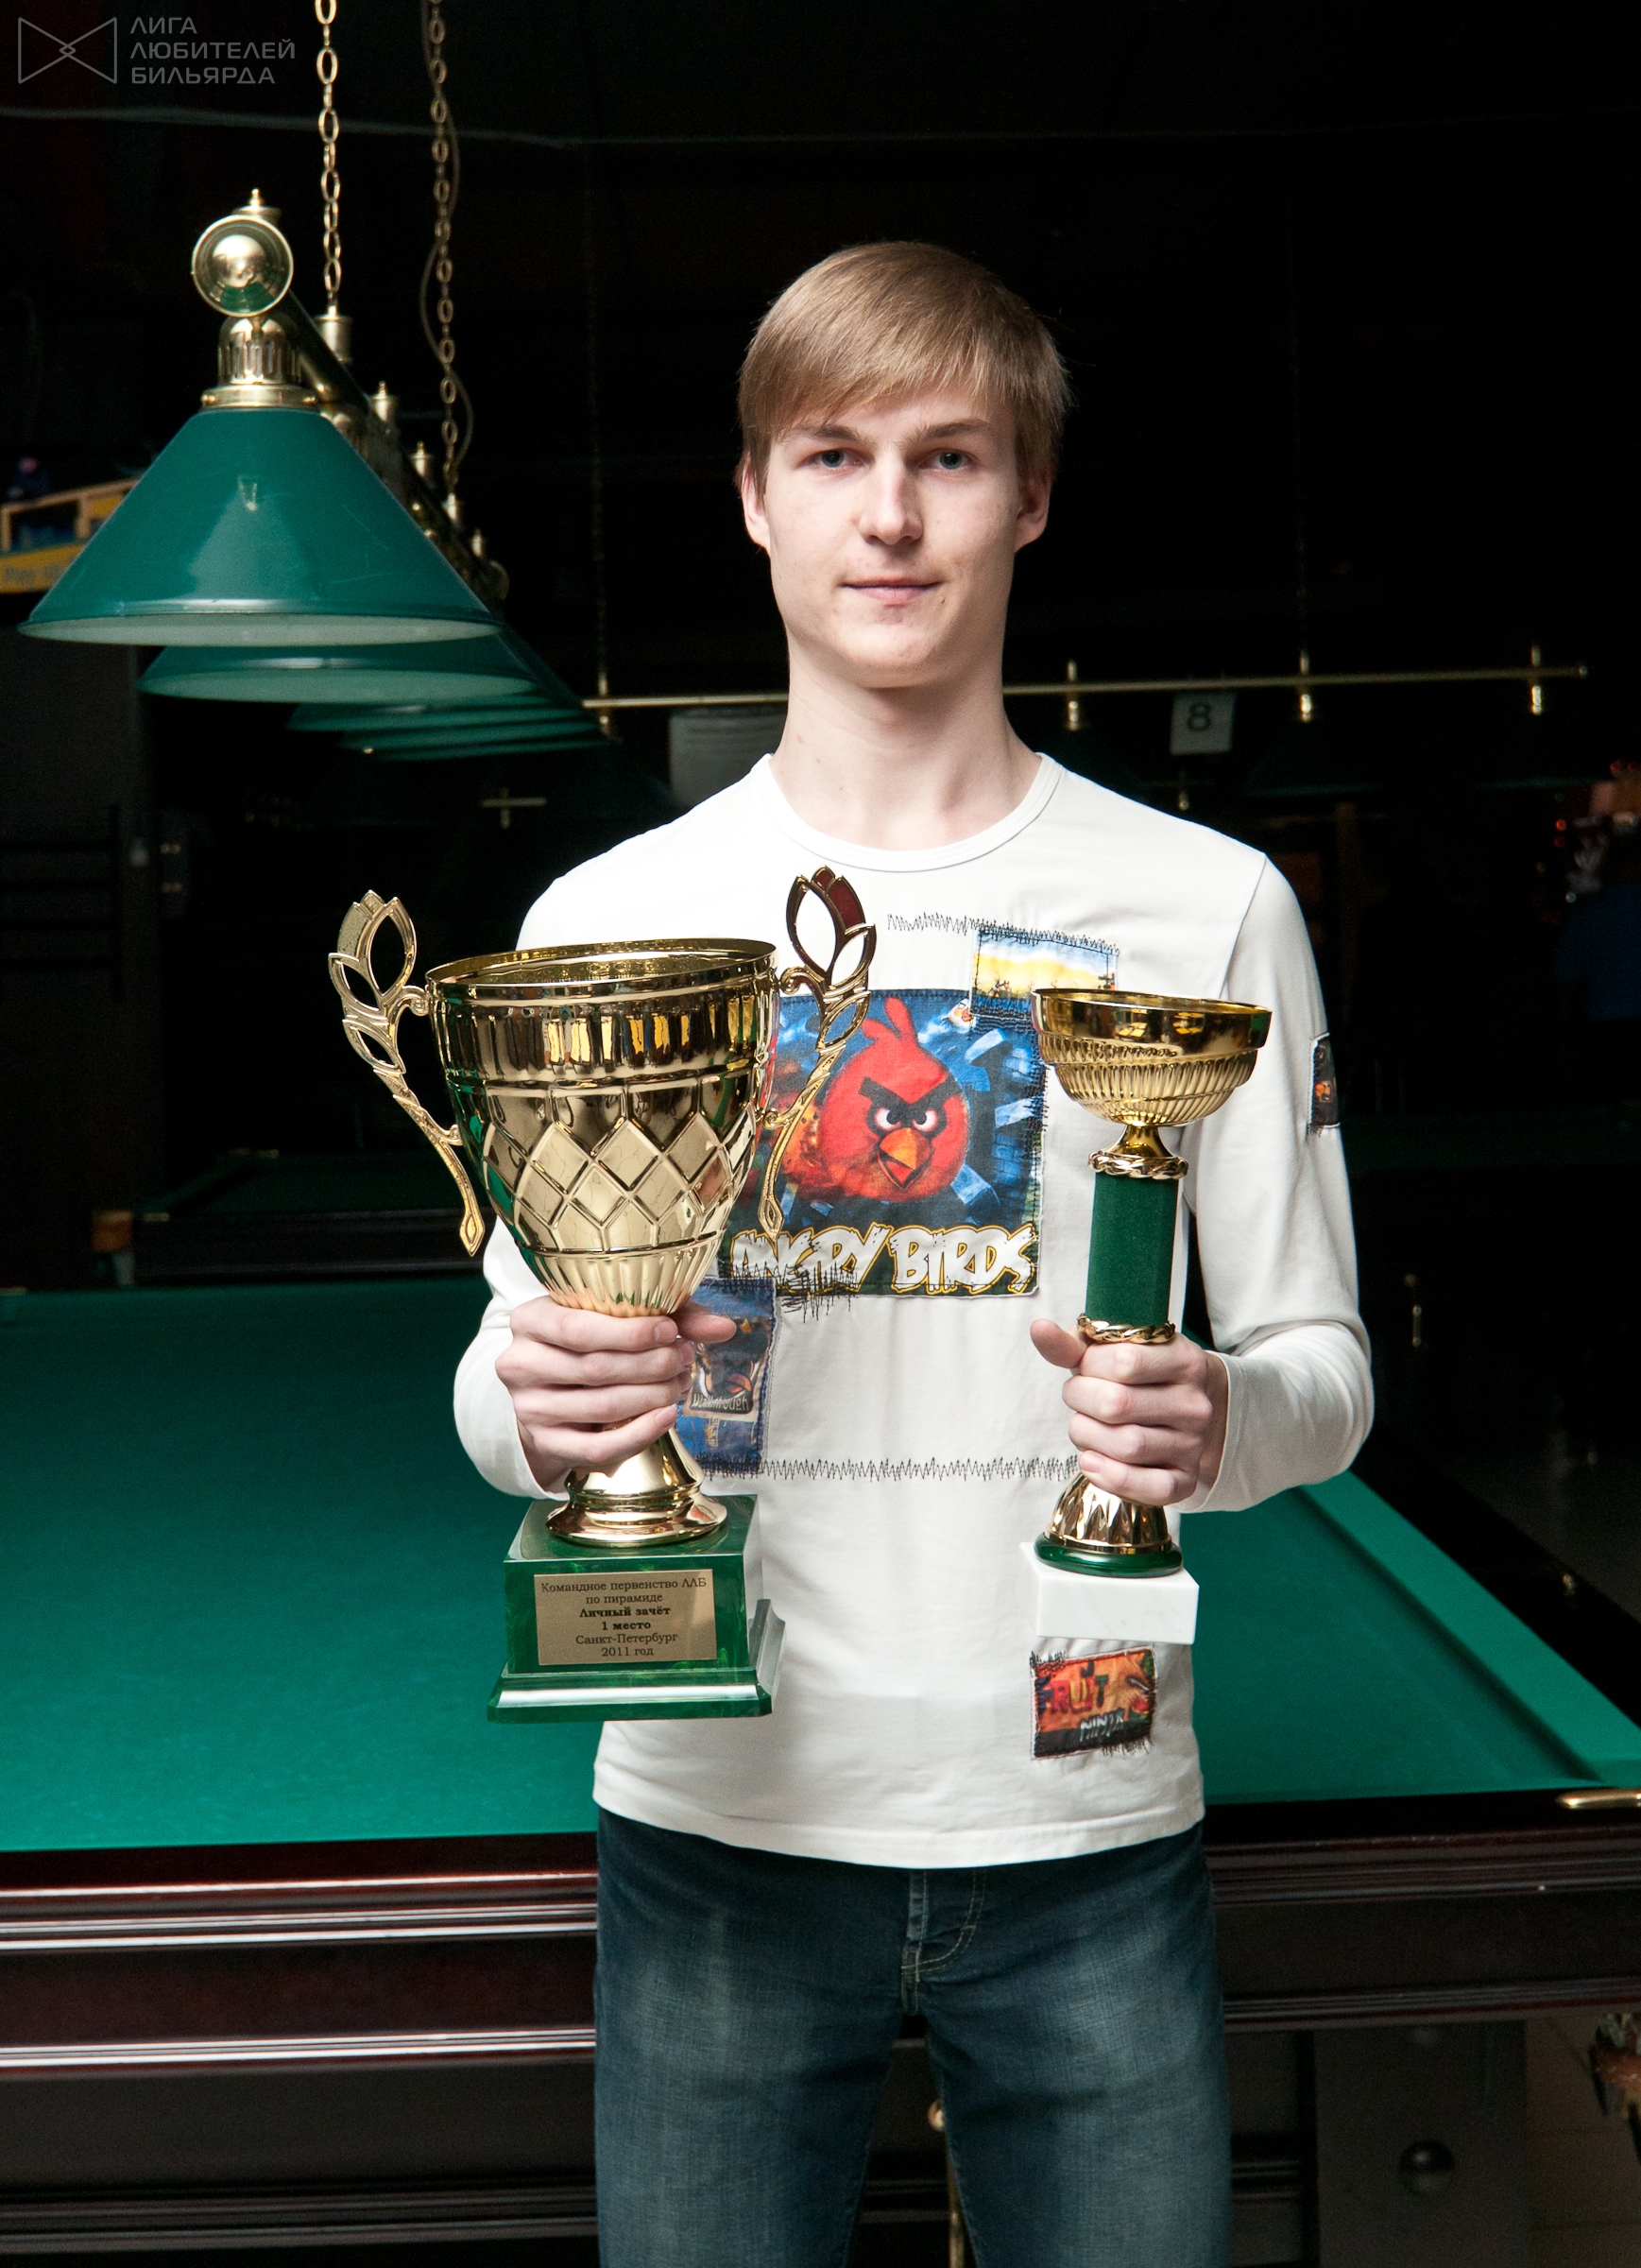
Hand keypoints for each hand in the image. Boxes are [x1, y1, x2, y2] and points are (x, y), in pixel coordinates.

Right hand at [495, 1297, 736, 1494]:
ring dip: (651, 1396)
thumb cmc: (588, 1342)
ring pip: (601, 1407)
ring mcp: (529, 1408)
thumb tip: (723, 1327)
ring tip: (680, 1383)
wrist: (549, 1389)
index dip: (629, 1333)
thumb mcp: (618, 1317)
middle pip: (595, 1368)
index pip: (577, 1328)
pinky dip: (640, 1433)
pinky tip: (667, 1415)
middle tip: (684, 1358)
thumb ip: (670, 1315)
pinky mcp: (546, 1444)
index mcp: (529, 1320)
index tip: (670, 1331)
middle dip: (650, 1364)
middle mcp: (519, 1364)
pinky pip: (598, 1447)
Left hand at [1030, 1321, 1227, 1504]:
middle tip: (1078, 1397)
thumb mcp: (1114, 1352)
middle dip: (1080, 1399)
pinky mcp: (1185, 1480)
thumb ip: (1074, 1344)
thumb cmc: (1139, 1378)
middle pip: (1117, 1405)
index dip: (1089, 1365)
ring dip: (1086, 1436)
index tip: (1086, 1367)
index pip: (1123, 1361)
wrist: (1185, 1413)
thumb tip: (1039, 1329)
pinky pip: (1147, 1487)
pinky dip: (1109, 1476)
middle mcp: (1194, 1404)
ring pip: (1125, 1446)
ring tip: (1085, 1425)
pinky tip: (1091, 1461)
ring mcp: (1193, 1444)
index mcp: (1184, 1360)